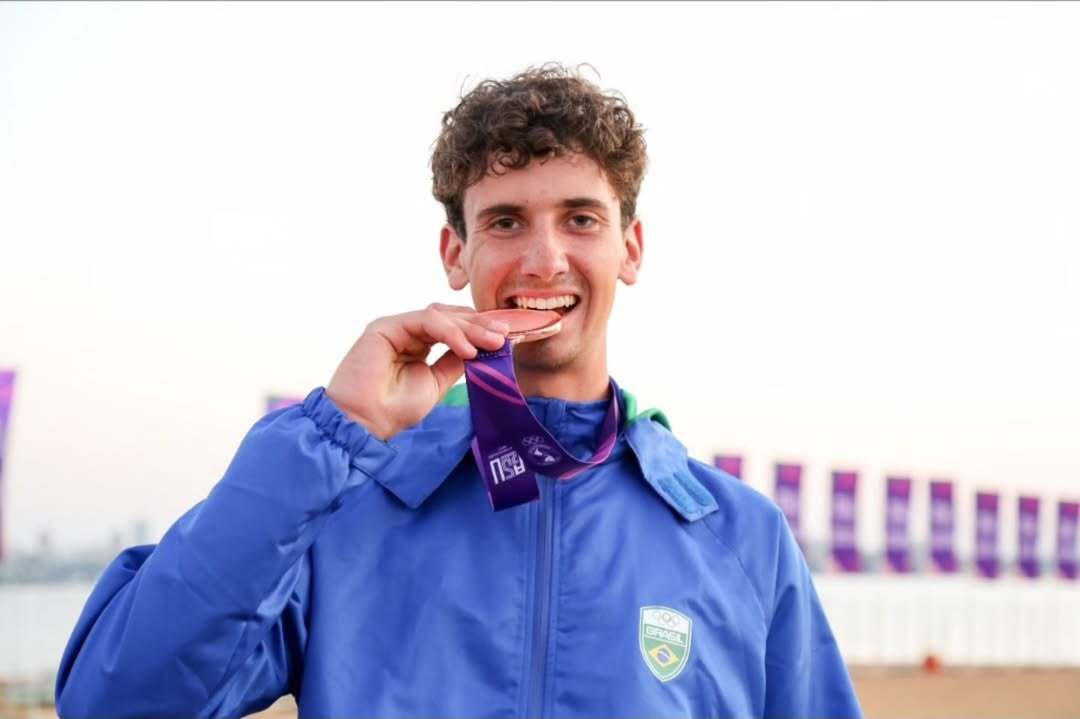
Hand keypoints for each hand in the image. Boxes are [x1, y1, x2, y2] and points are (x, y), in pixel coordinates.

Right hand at [326, 304, 509, 440]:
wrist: (366, 423)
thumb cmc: (395, 409)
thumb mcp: (437, 383)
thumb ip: (455, 362)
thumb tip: (481, 348)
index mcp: (417, 344)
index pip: (452, 328)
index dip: (478, 330)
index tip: (506, 338)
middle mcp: (406, 332)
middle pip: (449, 318)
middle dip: (479, 325)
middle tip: (504, 336)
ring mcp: (396, 327)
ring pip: (440, 316)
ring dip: (469, 327)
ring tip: (492, 342)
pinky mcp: (386, 326)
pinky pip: (426, 320)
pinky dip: (450, 332)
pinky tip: (467, 349)